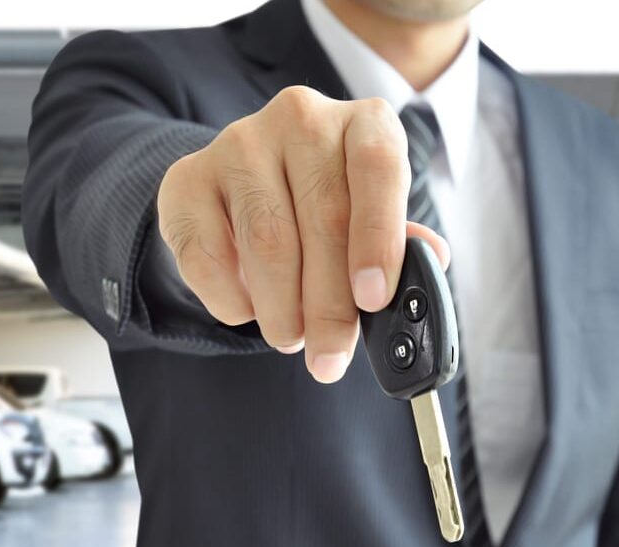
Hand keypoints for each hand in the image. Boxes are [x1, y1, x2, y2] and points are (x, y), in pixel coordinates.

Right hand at [157, 86, 449, 382]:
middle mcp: (301, 117)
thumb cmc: (328, 207)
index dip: (378, 235)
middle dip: (329, 303)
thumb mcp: (374, 216)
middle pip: (322, 216)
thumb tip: (431, 260)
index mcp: (363, 122)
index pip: (377, 166)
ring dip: (281, 307)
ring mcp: (239, 142)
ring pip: (265, 239)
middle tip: (331, 357)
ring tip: (292, 337)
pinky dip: (231, 297)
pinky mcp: (187, 178)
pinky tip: (248, 309)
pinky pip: (207, 251)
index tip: (373, 297)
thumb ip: (401, 241)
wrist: (246, 190)